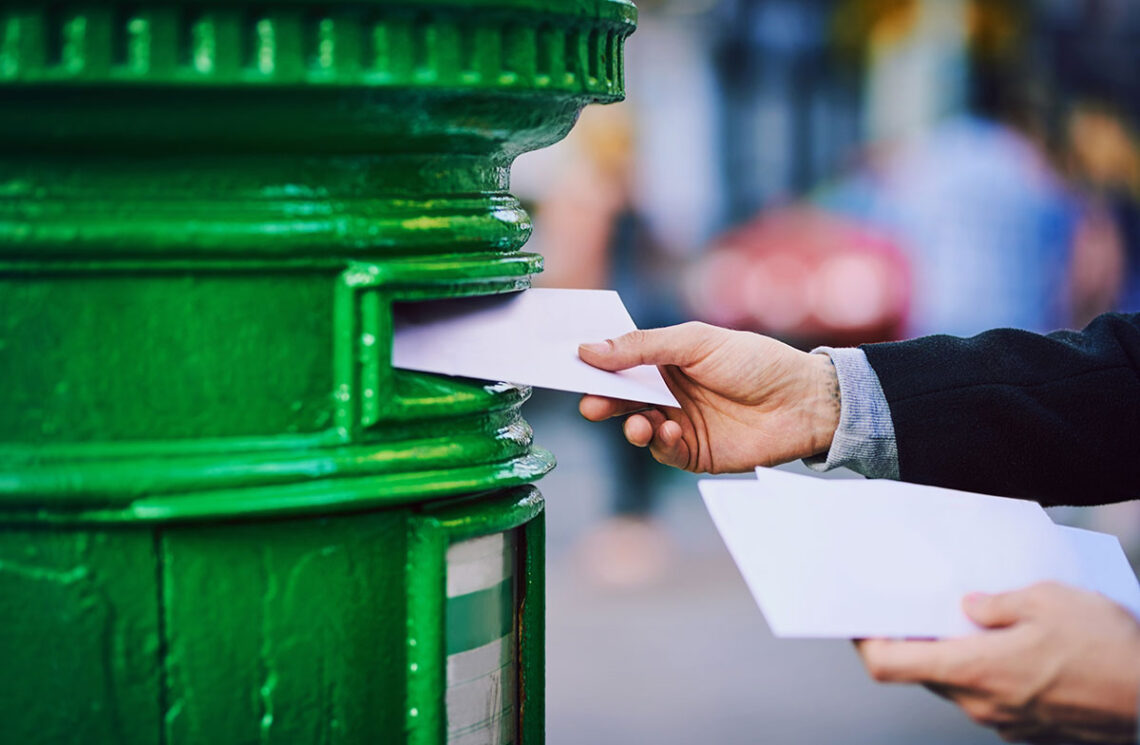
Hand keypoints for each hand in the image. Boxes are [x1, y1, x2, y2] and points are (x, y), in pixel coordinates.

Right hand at [577, 322, 840, 472]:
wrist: (804, 402)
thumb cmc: (757, 361)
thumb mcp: (696, 342)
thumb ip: (642, 347)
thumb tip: (589, 349)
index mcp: (666, 358)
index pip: (620, 360)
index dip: (595, 363)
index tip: (571, 364)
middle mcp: (667, 390)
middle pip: (621, 396)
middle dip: (602, 399)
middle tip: (590, 403)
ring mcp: (678, 421)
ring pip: (635, 425)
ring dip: (629, 424)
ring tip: (638, 422)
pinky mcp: (692, 452)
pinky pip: (661, 450)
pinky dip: (657, 442)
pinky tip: (666, 430)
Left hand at [857, 582, 1139, 743]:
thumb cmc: (1111, 651)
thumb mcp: (1049, 600)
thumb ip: (997, 602)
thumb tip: (970, 605)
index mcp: (974, 670)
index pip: (887, 665)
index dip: (862, 641)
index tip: (856, 619)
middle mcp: (981, 704)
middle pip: (921, 673)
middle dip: (913, 641)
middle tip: (917, 606)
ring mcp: (1005, 722)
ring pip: (956, 685)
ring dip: (954, 655)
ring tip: (973, 619)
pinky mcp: (1028, 729)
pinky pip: (989, 698)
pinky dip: (986, 672)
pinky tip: (1008, 645)